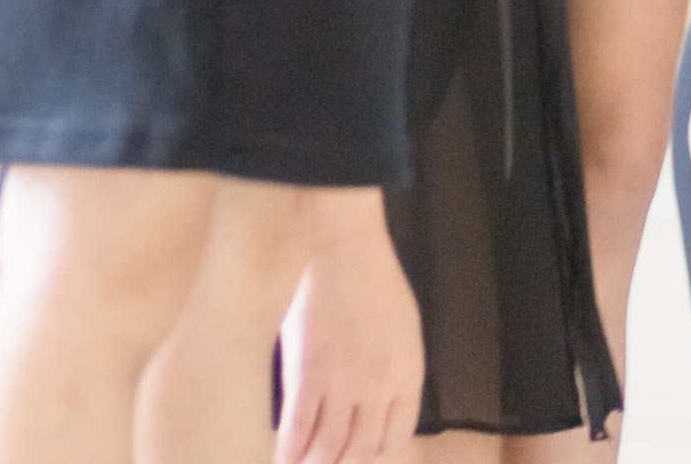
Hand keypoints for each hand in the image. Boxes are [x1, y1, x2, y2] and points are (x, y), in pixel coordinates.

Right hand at [276, 194, 423, 463]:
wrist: (341, 247)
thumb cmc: (373, 277)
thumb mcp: (403, 327)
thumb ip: (396, 369)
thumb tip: (378, 403)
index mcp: (408, 374)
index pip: (395, 440)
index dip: (374, 456)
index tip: (358, 459)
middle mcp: (378, 389)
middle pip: (361, 452)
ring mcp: (341, 387)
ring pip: (328, 450)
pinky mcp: (306, 380)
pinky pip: (296, 434)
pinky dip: (288, 454)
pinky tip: (282, 459)